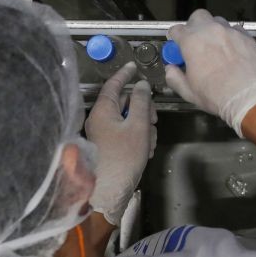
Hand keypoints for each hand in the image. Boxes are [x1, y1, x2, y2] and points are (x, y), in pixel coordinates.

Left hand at [86, 63, 156, 226]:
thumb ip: (142, 102)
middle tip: (156, 119)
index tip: (134, 66)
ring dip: (144, 126)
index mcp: (102, 111)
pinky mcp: (108, 146)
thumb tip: (141, 85)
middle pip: (124, 103)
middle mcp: (99, 120)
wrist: (110, 189)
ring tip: (151, 142)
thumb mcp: (139, 126)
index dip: (125, 75)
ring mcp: (102, 134)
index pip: (113, 86)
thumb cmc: (124, 155)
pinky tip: (147, 150)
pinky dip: (138, 137)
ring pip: (128, 120)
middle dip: (143, 109)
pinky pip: (126, 133)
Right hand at [166, 9, 255, 136]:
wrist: (246, 96)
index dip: (175, 39)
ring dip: (215, 31)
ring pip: (219, 22)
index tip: (178, 47)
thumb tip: (171, 69)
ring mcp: (231, 32)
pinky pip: (237, 30)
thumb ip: (174, 77)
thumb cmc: (215, 94)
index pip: (176, 29)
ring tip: (218, 47)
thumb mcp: (187, 91)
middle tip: (197, 42)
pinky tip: (234, 51)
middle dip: (195, 26)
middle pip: (198, 17)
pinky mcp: (247, 37)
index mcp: (191, 41)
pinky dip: (232, 37)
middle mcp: (211, 30)